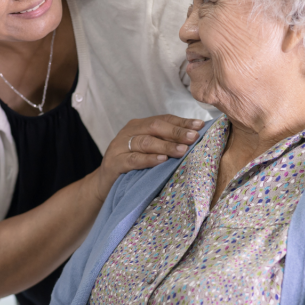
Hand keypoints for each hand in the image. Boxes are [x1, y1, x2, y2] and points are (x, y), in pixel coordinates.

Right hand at [85, 115, 204, 202]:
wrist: (104, 184)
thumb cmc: (132, 167)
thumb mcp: (148, 152)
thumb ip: (165, 143)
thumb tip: (194, 139)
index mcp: (139, 126)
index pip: (163, 119)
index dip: (182, 122)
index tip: (200, 125)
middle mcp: (128, 132)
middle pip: (155, 127)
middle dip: (176, 132)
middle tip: (194, 137)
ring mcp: (119, 147)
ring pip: (145, 142)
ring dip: (166, 145)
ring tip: (182, 150)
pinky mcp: (114, 163)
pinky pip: (133, 159)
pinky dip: (148, 159)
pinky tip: (162, 160)